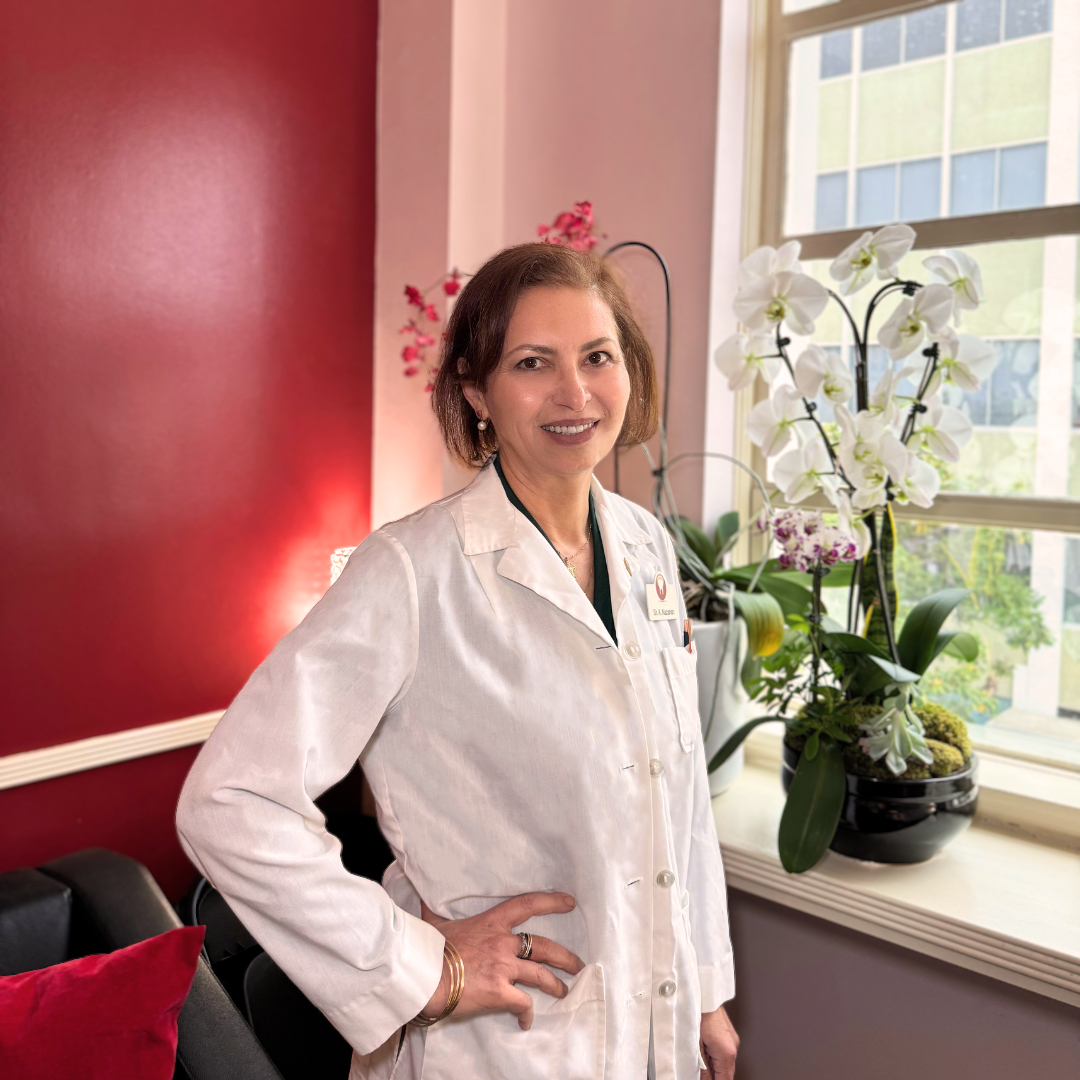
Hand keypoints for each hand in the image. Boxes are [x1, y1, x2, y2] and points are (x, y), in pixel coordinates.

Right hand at [419, 892, 583, 1030]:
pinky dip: (527, 1013)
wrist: (425, 976)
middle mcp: (503, 943)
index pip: (526, 905)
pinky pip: (522, 1003)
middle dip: (564, 956)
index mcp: (491, 923)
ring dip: (555, 985)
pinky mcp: (500, 993)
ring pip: (540, 975)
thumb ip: (434, 911)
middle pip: (544, 946)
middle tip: (578, 964)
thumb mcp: (435, 923)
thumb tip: (420, 895)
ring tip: (563, 991)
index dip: (550, 902)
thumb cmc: (429, 948)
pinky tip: (526, 1021)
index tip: (569, 902)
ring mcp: (504, 968)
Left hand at [700, 1006, 738, 1079]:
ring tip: (699, 1057)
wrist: (702, 993)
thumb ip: (703, 1068)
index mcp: (726, 1052)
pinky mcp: (728, 1033)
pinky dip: (716, 1055)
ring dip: (714, 1065)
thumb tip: (705, 1079)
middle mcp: (733, 1046)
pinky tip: (704, 1049)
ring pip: (725, 1062)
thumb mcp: (695, 1046)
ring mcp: (732, 1039)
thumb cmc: (697, 1014)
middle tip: (700, 1071)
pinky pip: (724, 1051)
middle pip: (726, 1072)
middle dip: (714, 1075)